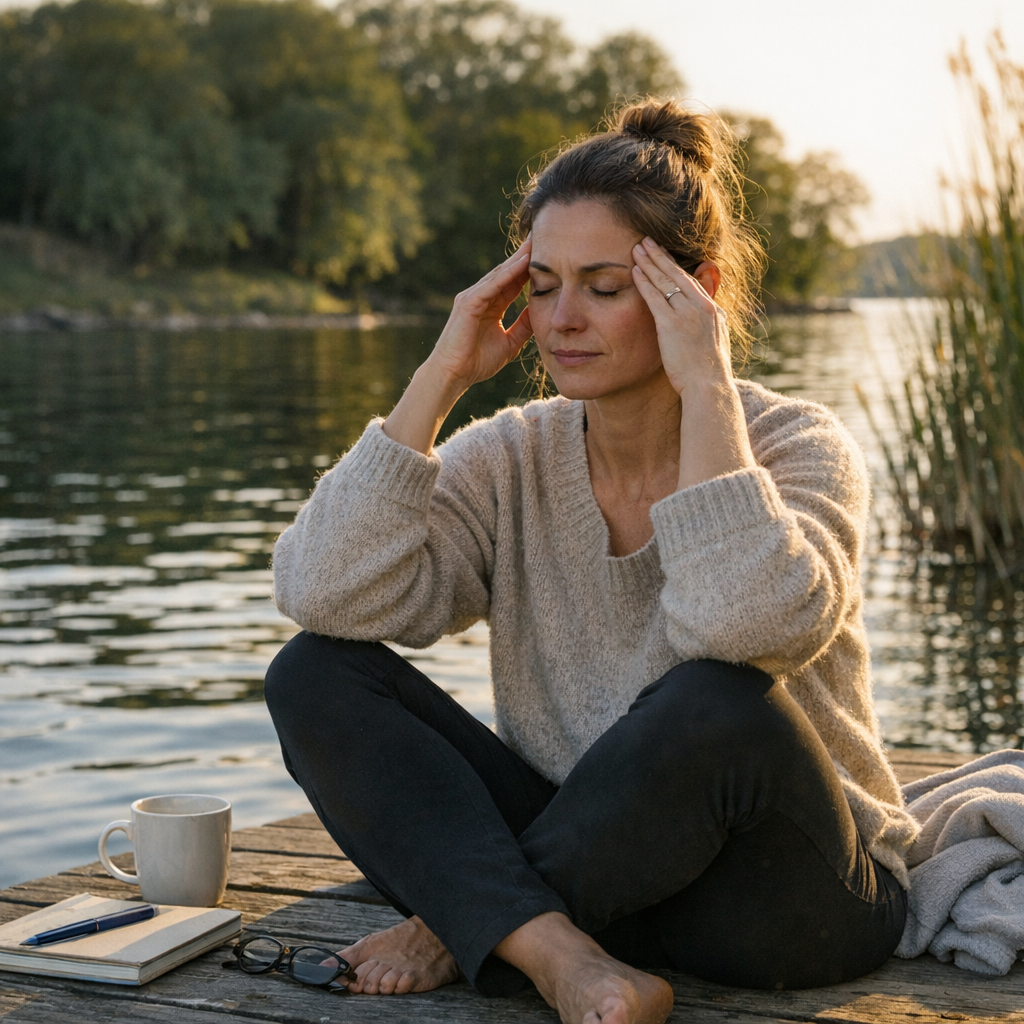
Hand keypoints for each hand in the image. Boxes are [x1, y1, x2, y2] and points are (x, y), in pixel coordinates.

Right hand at [426, 237, 533, 390]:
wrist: (454, 375)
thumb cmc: (476, 362)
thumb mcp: (509, 342)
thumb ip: (523, 326)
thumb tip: (539, 312)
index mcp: (491, 305)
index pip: (514, 282)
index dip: (530, 269)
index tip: (549, 255)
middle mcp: (481, 296)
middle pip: (507, 271)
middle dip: (524, 255)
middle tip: (543, 237)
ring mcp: (472, 298)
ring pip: (499, 274)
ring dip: (518, 259)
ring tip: (536, 243)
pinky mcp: (468, 303)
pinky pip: (491, 286)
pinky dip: (506, 274)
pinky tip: (521, 263)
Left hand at [630, 237, 730, 395]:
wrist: (708, 386)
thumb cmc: (709, 373)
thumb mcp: (716, 342)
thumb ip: (713, 326)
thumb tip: (713, 319)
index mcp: (713, 310)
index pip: (691, 281)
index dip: (675, 266)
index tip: (664, 255)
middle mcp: (702, 307)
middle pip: (678, 274)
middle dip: (660, 256)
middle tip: (646, 241)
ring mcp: (687, 314)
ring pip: (665, 281)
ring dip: (649, 263)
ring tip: (636, 248)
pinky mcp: (671, 324)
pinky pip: (655, 297)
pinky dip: (644, 282)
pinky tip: (634, 271)